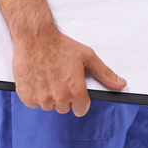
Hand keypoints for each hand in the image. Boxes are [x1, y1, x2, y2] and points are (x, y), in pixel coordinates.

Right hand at [12, 25, 126, 116]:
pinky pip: (33, 103)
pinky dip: (34, 94)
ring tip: (48, 77)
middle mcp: (59, 97)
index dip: (79, 99)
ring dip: (48, 96)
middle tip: (60, 78)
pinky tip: (38, 79)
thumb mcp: (87, 56)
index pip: (81, 110)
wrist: (35, 37)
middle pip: (64, 108)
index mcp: (76, 90)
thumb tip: (120, 84)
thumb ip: (105, 73)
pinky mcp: (26, 96)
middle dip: (64, 96)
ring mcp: (42, 98)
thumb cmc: (61, 45)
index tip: (74, 89)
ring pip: (48, 106)